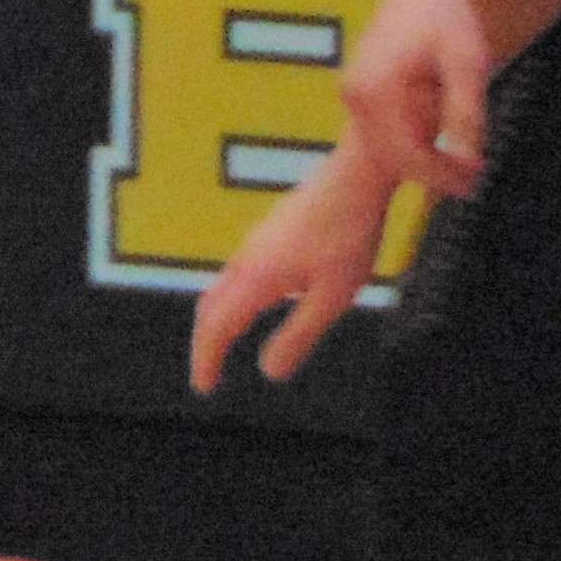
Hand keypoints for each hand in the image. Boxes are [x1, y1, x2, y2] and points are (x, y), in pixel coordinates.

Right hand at [188, 131, 405, 391]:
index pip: (217, 327)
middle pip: (210, 307)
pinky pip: (236, 272)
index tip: (204, 387)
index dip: (206, 361)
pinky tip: (253, 302)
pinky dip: (231, 299)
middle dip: (205, 343)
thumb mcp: (332, 296)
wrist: (356, 173)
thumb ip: (299, 335)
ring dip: (217, 319)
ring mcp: (256, 242)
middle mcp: (247, 259)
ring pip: (221, 287)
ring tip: (224, 343)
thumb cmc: (350, 232)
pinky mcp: (269, 231)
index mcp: (257, 278)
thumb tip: (270, 372)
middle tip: (207, 372)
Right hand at [340, 0, 489, 194]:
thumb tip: (469, 160)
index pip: (406, 156)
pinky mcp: (359, 90)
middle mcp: (355, 95)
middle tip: (474, 183)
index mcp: (375, 91)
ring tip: (464, 166)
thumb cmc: (447, 15)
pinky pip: (383, 131)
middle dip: (433, 175)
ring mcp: (353, 93)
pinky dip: (412, 144)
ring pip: (386, 148)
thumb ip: (466, 112)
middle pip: (392, 158)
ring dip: (422, 162)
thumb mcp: (467, 63)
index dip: (442, 176)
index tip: (475, 182)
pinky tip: (444, 142)